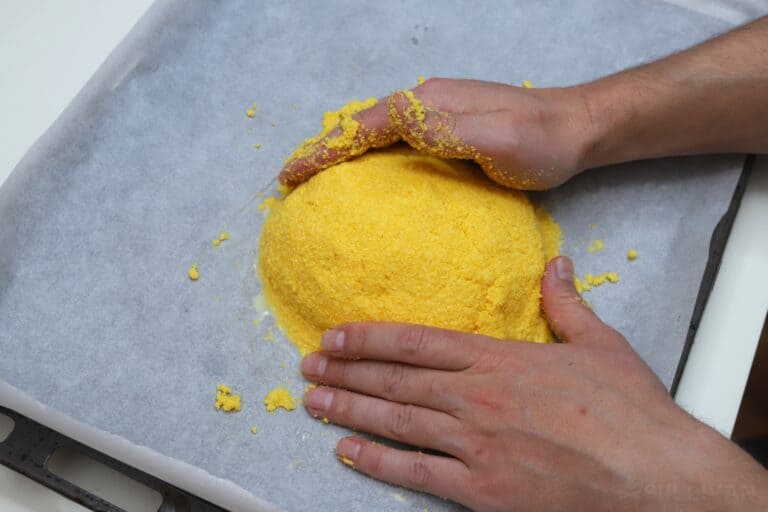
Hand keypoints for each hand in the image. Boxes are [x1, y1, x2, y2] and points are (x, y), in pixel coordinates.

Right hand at [279, 79, 593, 189]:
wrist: (575, 129)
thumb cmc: (538, 141)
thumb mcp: (495, 136)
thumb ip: (447, 128)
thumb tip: (395, 117)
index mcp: (428, 105)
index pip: (363, 126)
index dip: (325, 150)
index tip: (291, 174)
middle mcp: (426, 106)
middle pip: (362, 125)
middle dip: (325, 149)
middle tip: (294, 179)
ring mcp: (437, 118)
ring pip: (376, 134)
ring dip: (343, 153)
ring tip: (317, 180)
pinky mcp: (448, 134)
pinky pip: (396, 144)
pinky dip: (369, 158)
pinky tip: (368, 180)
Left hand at [300, 256, 767, 510]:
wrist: (656, 476)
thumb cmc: (630, 413)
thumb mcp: (601, 346)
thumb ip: (566, 304)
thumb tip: (557, 266)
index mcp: (500, 360)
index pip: (417, 343)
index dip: (370, 338)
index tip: (335, 336)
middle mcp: (477, 398)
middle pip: (395, 381)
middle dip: (346, 372)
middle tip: (308, 367)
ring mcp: (475, 444)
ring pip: (396, 422)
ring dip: (349, 410)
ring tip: (314, 403)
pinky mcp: (482, 489)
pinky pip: (417, 472)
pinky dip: (377, 461)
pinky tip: (348, 451)